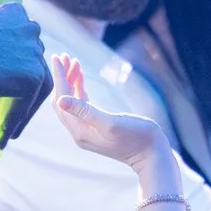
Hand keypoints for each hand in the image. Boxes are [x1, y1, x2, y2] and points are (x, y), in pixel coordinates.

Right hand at [0, 2, 52, 141]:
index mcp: (16, 14)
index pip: (24, 42)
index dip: (19, 64)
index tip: (8, 80)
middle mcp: (30, 30)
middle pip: (34, 63)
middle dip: (26, 85)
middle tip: (10, 104)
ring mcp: (33, 53)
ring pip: (38, 86)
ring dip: (26, 108)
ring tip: (10, 126)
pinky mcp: (32, 76)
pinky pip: (27, 104)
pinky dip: (17, 121)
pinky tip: (5, 135)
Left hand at [53, 54, 168, 168]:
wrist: (152, 154)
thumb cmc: (137, 137)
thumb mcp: (111, 123)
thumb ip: (85, 111)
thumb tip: (61, 100)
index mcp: (79, 130)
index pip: (61, 99)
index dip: (59, 77)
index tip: (57, 57)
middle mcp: (79, 132)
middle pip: (62, 100)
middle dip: (62, 77)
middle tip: (64, 56)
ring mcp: (87, 130)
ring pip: (71, 101)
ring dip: (70, 81)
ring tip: (73, 61)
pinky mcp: (96, 127)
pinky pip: (81, 105)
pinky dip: (79, 89)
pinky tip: (80, 77)